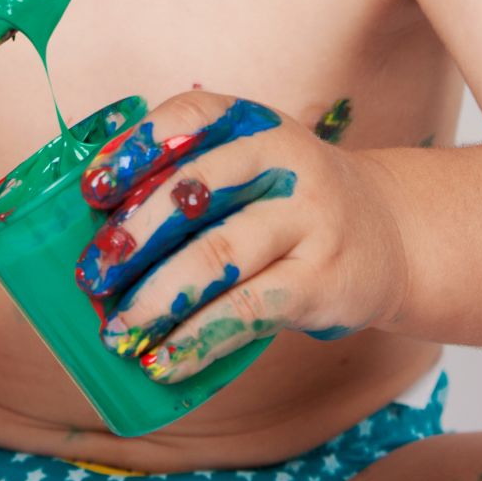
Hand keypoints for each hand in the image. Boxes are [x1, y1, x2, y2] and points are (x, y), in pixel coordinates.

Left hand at [73, 90, 408, 380]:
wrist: (390, 234)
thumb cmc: (288, 203)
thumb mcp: (252, 167)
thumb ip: (188, 186)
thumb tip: (99, 244)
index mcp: (254, 124)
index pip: (189, 118)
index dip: (136, 150)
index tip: (92, 190)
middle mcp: (285, 161)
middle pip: (195, 191)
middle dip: (133, 237)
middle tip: (91, 276)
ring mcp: (309, 220)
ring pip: (218, 256)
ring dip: (158, 298)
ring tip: (119, 330)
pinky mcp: (322, 280)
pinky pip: (248, 311)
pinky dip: (198, 339)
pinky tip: (164, 362)